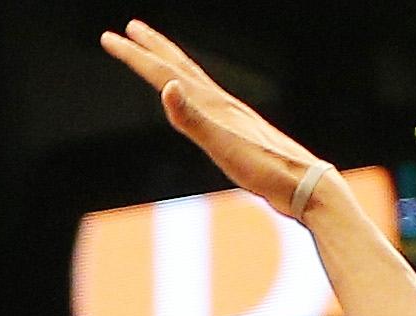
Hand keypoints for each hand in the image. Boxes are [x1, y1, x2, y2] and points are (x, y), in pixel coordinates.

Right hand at [101, 19, 338, 220]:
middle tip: (130, 29)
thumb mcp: (224, 148)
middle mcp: (222, 104)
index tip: (109, 38)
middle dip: (152, 48)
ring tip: (160, 56)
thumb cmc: (266, 171)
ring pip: (195, 82)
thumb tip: (166, 86)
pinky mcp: (241, 131)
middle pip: (180, 67)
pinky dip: (195, 92)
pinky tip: (197, 99)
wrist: (306, 185)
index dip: (135, 57)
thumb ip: (192, 120)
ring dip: (173, 65)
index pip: (165, 73)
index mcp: (212, 105)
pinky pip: (209, 102)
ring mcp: (233, 117)